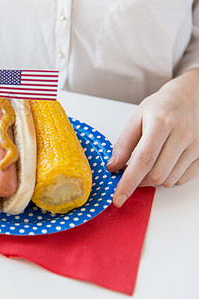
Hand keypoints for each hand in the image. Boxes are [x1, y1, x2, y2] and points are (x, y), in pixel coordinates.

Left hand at [106, 68, 198, 206]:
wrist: (190, 96)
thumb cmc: (160, 107)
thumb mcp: (136, 118)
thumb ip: (123, 144)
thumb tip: (112, 168)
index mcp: (161, 124)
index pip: (143, 160)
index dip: (128, 183)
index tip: (118, 198)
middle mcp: (182, 135)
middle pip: (156, 175)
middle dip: (139, 181)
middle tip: (131, 173)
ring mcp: (196, 146)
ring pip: (169, 180)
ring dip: (153, 179)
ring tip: (150, 162)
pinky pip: (183, 178)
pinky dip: (169, 177)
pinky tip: (165, 163)